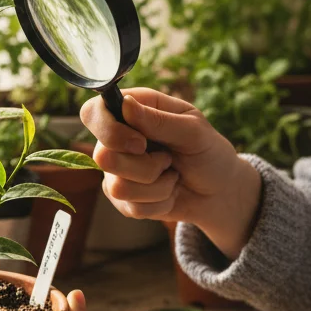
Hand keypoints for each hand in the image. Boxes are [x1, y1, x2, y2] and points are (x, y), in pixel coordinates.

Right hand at [80, 87, 260, 258]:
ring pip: (117, 187)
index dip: (109, 130)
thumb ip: (160, 120)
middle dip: (146, 166)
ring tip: (172, 175)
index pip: (92, 113)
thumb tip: (126, 104)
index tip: (141, 143)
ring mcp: (116, 170)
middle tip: (169, 160)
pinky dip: (160, 202)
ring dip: (158, 186)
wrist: (219, 191)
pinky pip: (131, 206)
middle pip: (103, 156)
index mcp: (131, 111)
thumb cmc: (208, 152)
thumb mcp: (194, 131)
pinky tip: (169, 191)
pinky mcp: (122, 198)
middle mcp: (116, 140)